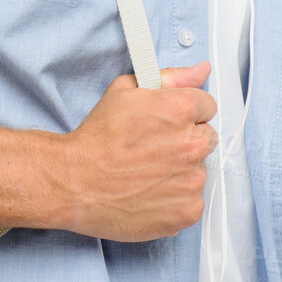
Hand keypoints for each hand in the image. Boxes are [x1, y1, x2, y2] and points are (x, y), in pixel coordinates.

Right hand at [61, 59, 218, 241]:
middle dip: (185, 142)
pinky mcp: (188, 210)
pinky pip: (192, 201)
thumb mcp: (125, 91)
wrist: (75, 182)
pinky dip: (176, 201)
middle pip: (206, 139)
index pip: (207, 106)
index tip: (167, 125)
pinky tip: (150, 194)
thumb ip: (171, 78)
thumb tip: (201, 70)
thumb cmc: (96, 140)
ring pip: (199, 171)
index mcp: (181, 109)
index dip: (184, 114)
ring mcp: (192, 180)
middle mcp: (192, 144)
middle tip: (154, 150)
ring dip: (181, 173)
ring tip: (147, 174)